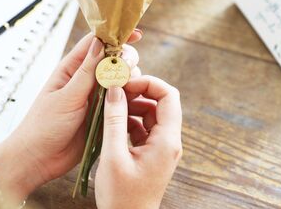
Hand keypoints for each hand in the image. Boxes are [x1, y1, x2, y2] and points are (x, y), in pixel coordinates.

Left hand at [0, 30, 141, 200]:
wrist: (39, 159)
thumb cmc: (43, 125)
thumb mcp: (66, 96)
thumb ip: (86, 72)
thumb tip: (100, 43)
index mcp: (71, 69)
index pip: (95, 43)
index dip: (114, 35)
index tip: (136, 34)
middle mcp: (85, 79)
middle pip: (112, 58)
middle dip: (125, 59)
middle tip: (127, 69)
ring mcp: (95, 95)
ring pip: (120, 77)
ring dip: (129, 78)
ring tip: (127, 88)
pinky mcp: (102, 111)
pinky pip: (120, 98)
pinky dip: (130, 96)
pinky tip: (132, 102)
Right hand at [95, 76, 181, 208]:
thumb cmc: (122, 197)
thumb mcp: (114, 155)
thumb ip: (115, 120)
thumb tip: (115, 89)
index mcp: (167, 140)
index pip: (169, 96)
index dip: (149, 83)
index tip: (126, 83)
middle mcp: (169, 140)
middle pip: (161, 101)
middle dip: (139, 91)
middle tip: (116, 91)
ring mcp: (161, 146)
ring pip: (151, 112)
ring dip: (133, 105)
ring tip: (112, 106)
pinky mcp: (152, 151)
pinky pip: (144, 125)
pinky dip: (130, 119)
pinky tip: (114, 122)